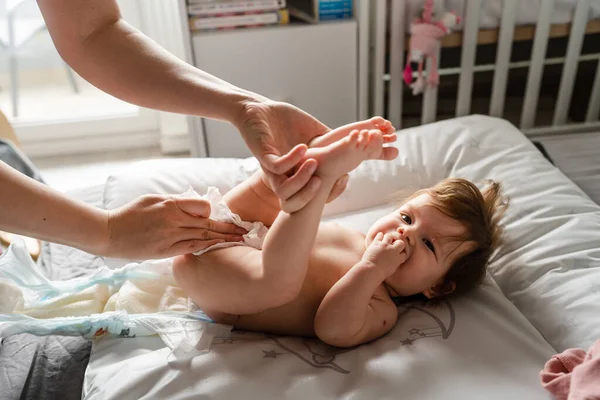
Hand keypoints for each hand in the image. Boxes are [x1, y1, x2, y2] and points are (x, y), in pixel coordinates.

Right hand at [102, 194, 246, 258]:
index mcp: (170, 204)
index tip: (217, 215)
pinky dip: (207, 247)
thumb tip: (195, 205)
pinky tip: (218, 248)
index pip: (203, 206)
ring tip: (239, 240)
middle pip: (208, 223)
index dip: (212, 211)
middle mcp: (173, 220)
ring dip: (223, 239)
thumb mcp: (153, 199)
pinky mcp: (166, 251)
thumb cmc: (130, 213)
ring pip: (203, 237)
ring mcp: (170, 237)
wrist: (109, 233)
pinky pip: (192, 248)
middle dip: (228, 227)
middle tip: (245, 230)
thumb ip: (175, 202)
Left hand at [233, 99, 353, 211]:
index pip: (312, 197)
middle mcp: (283, 177)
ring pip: (284, 191)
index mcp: (297, 175)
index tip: (345, 178)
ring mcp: (272, 169)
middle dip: (313, 195)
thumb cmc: (286, 121)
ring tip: (314, 163)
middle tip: (332, 178)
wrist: (259, 108)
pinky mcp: (262, 156)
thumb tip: (355, 144)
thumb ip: (332, 142)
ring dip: (301, 180)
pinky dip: (291, 160)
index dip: (329, 193)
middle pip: (295, 203)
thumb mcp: (315, 133)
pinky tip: (303, 148)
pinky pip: (276, 166)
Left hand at [362, 232, 406, 278]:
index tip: (398, 254)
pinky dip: (379, 236)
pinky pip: (379, 235)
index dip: (402, 253)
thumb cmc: (380, 273)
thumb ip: (395, 263)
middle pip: (401, 243)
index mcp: (398, 259)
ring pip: (389, 236)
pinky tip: (379, 237)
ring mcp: (385, 246)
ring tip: (385, 241)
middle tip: (393, 246)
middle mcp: (393, 251)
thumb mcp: (391, 270)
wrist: (371, 270)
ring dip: (388, 238)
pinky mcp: (376, 243)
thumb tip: (395, 260)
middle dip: (398, 244)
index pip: (405, 253)